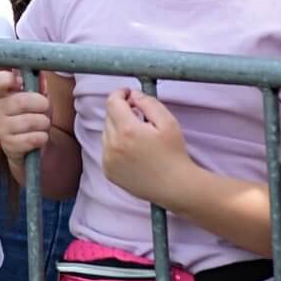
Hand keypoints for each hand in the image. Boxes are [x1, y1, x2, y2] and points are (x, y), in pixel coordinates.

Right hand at [0, 70, 52, 162]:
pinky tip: (39, 137)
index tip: (19, 81)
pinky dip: (42, 137)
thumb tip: (39, 74)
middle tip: (46, 107)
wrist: (32, 144)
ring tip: (42, 124)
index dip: (6, 79)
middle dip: (41, 104)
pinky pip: (33, 139)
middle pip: (21, 101)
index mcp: (5, 93)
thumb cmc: (34, 115)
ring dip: (44, 123)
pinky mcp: (9, 146)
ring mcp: (2, 128)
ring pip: (30, 122)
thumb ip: (39, 85)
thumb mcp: (39, 97)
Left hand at [101, 89, 191, 205]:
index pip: (112, 102)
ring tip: (138, 138)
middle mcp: (112, 145)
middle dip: (122, 112)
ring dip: (118, 129)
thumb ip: (148, 103)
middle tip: (140, 118)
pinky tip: (133, 152)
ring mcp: (108, 160)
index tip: (129, 95)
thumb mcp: (168, 122)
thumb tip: (132, 95)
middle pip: (109, 116)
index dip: (121, 94)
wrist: (174, 186)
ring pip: (106, 133)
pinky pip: (106, 149)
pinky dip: (116, 145)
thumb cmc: (174, 153)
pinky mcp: (108, 171)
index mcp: (127, 130)